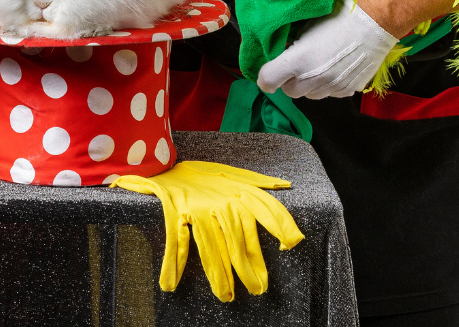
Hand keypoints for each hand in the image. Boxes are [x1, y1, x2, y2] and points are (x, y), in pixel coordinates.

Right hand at [112, 160, 303, 300]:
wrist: (166, 161)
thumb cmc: (203, 173)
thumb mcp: (232, 173)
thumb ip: (259, 181)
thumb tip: (286, 183)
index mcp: (237, 193)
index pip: (265, 209)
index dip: (281, 225)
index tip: (292, 244)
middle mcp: (220, 202)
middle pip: (238, 239)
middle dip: (249, 265)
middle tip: (259, 289)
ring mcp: (197, 209)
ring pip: (210, 246)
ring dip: (218, 273)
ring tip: (226, 296)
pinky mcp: (175, 213)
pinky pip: (177, 240)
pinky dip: (172, 262)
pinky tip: (170, 283)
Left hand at [256, 0, 397, 99]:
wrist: (374, 21)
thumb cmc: (338, 15)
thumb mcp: (306, 24)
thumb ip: (290, 44)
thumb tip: (281, 51)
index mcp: (299, 59)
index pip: (268, 80)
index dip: (264, 77)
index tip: (267, 71)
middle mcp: (314, 78)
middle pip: (289, 91)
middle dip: (288, 79)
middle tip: (294, 63)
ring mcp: (333, 86)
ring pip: (310, 94)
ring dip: (307, 84)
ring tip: (316, 64)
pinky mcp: (348, 90)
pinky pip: (329, 93)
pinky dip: (327, 84)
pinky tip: (333, 67)